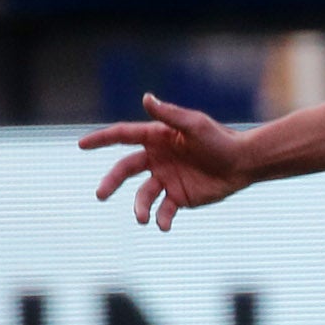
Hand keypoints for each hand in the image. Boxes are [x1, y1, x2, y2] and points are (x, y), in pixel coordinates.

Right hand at [78, 95, 255, 228]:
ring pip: (143, 194)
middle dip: (111, 182)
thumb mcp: (194, 124)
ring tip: (142, 218)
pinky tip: (164, 226)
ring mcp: (167, 179)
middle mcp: (157, 158)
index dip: (101, 139)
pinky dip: (161, 220)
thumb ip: (169, 114)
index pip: (123, 136)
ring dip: (139, 207)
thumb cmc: (220, 139)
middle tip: (100, 194)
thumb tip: (145, 97)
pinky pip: (163, 211)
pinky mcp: (179, 197)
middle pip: (125, 169)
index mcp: (157, 137)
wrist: (243, 163)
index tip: (81, 145)